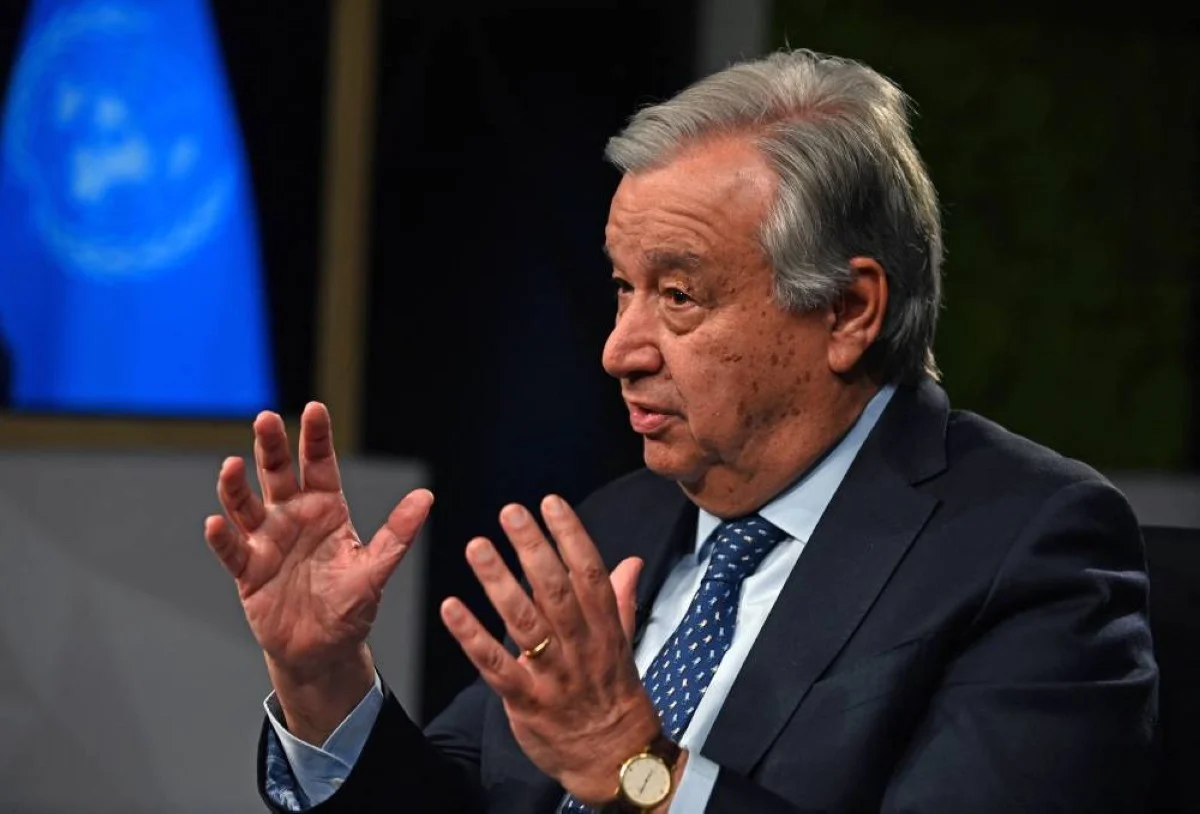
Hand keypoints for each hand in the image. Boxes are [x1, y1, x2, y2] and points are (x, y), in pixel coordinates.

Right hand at [204, 402, 431, 741]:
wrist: (324, 649)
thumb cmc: (351, 605)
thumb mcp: (377, 568)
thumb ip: (397, 533)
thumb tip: (427, 497)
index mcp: (327, 509)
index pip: (319, 464)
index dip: (316, 437)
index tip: (314, 408)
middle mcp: (293, 517)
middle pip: (278, 473)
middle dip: (270, 445)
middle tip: (265, 418)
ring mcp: (267, 541)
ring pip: (246, 505)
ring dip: (236, 486)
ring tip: (232, 465)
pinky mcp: (249, 570)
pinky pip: (233, 550)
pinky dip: (223, 537)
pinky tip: (216, 522)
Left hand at [440, 494, 662, 804]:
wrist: (616, 760)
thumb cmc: (615, 695)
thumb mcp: (625, 644)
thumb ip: (620, 600)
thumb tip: (631, 561)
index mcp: (605, 628)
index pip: (590, 573)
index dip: (571, 535)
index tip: (550, 503)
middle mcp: (581, 646)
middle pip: (556, 591)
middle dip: (533, 548)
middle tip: (510, 512)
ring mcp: (554, 675)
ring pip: (525, 623)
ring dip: (499, 582)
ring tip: (477, 546)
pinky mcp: (526, 702)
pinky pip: (496, 666)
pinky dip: (472, 636)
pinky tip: (450, 607)